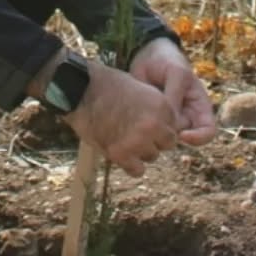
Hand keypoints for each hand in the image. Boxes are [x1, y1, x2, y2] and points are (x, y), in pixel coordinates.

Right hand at [62, 61, 178, 176]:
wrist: (81, 90)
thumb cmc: (108, 85)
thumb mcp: (140, 88)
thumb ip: (155, 108)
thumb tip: (162, 125)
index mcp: (161, 106)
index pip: (174, 127)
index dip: (162, 126)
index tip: (150, 124)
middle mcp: (154, 125)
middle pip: (167, 144)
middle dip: (155, 140)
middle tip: (138, 133)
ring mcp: (137, 141)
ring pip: (152, 157)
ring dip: (141, 151)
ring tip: (125, 138)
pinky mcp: (120, 155)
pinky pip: (137, 170)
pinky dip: (130, 165)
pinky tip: (121, 152)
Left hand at [128, 38, 216, 146]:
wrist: (145, 53)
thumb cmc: (168, 60)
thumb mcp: (176, 73)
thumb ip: (175, 96)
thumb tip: (171, 124)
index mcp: (199, 106)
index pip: (208, 132)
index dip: (199, 138)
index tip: (182, 136)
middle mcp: (186, 117)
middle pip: (185, 139)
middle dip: (172, 135)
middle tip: (157, 123)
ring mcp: (169, 120)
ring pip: (167, 138)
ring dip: (157, 132)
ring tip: (146, 116)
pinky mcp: (152, 120)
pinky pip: (151, 132)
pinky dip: (146, 129)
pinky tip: (138, 117)